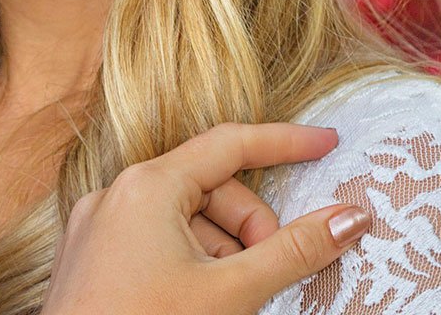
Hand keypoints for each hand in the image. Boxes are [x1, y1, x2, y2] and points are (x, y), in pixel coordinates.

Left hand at [40, 121, 368, 314]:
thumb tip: (350, 218)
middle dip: (249, 228)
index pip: (231, 143)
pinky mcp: (91, 256)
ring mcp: (99, 224)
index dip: (285, 142)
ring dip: (220, 253)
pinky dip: (188, 263)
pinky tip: (200, 302)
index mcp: (148, 184)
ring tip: (230, 300)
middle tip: (267, 277)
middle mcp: (117, 192)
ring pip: (182, 219)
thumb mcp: (231, 292)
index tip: (328, 143)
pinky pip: (153, 240)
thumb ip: (293, 252)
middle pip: (209, 189)